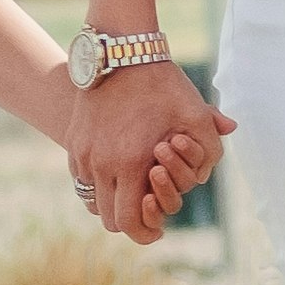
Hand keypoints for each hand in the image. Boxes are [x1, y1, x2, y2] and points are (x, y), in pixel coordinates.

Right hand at [69, 57, 226, 242]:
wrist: (121, 51)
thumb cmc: (163, 84)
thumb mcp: (196, 113)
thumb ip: (211, 148)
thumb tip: (207, 175)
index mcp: (130, 162)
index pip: (130, 222)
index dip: (146, 233)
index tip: (158, 231)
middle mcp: (100, 164)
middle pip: (110, 219)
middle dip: (132, 220)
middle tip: (149, 210)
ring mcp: (82, 154)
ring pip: (92, 202)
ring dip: (113, 203)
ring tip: (134, 190)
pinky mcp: (73, 143)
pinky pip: (82, 180)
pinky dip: (99, 184)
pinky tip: (118, 171)